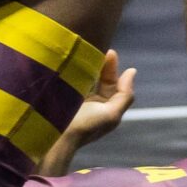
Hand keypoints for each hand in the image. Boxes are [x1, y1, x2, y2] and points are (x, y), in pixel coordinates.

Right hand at [41, 48, 136, 171]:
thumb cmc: (85, 127)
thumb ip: (125, 94)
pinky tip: (72, 59)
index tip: (110, 52)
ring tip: (85, 50)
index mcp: (103, 108)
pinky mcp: (60, 93)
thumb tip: (132, 71)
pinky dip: (72, 68)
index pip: (110, 83)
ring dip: (86, 64)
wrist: (55, 137)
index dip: (112, 68)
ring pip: (83, 76)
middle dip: (100, 63)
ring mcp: (74, 97)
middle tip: (97, 48)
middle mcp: (89, 102)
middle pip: (97, 77)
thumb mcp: (111, 114)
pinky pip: (68, 77)